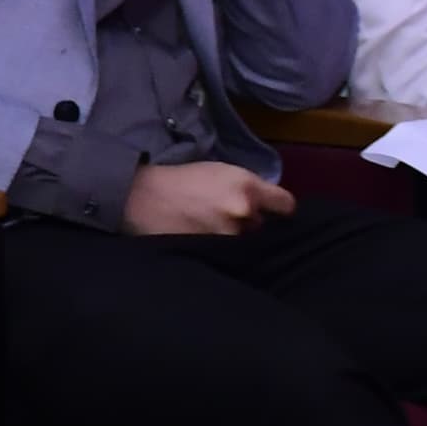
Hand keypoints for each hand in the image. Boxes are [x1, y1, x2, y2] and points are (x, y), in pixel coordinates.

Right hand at [123, 159, 295, 237]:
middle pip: (263, 224)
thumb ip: (246, 186)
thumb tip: (263, 206)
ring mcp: (228, 235)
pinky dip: (219, 250)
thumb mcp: (218, 171)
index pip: (286, 204)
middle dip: (249, 222)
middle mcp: (243, 211)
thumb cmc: (179, 180)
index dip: (278, 208)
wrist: (140, 197)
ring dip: (233, 237)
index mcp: (246, 186)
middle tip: (224, 216)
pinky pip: (227, 254)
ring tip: (208, 229)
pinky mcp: (213, 253)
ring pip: (244, 241)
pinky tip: (202, 240)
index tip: (271, 211)